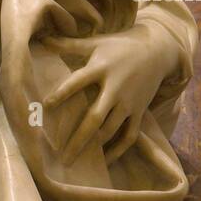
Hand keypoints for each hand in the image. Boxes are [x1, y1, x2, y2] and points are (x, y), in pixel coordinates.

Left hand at [42, 21, 178, 165]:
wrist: (158, 51)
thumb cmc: (119, 46)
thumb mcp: (95, 43)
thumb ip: (68, 44)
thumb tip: (42, 39)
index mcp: (101, 68)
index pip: (78, 81)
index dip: (62, 93)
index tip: (46, 106)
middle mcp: (115, 88)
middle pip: (95, 117)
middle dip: (78, 138)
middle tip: (61, 156)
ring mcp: (129, 103)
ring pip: (110, 130)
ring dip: (93, 147)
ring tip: (75, 160)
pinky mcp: (139, 112)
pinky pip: (129, 136)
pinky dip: (117, 150)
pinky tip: (104, 162)